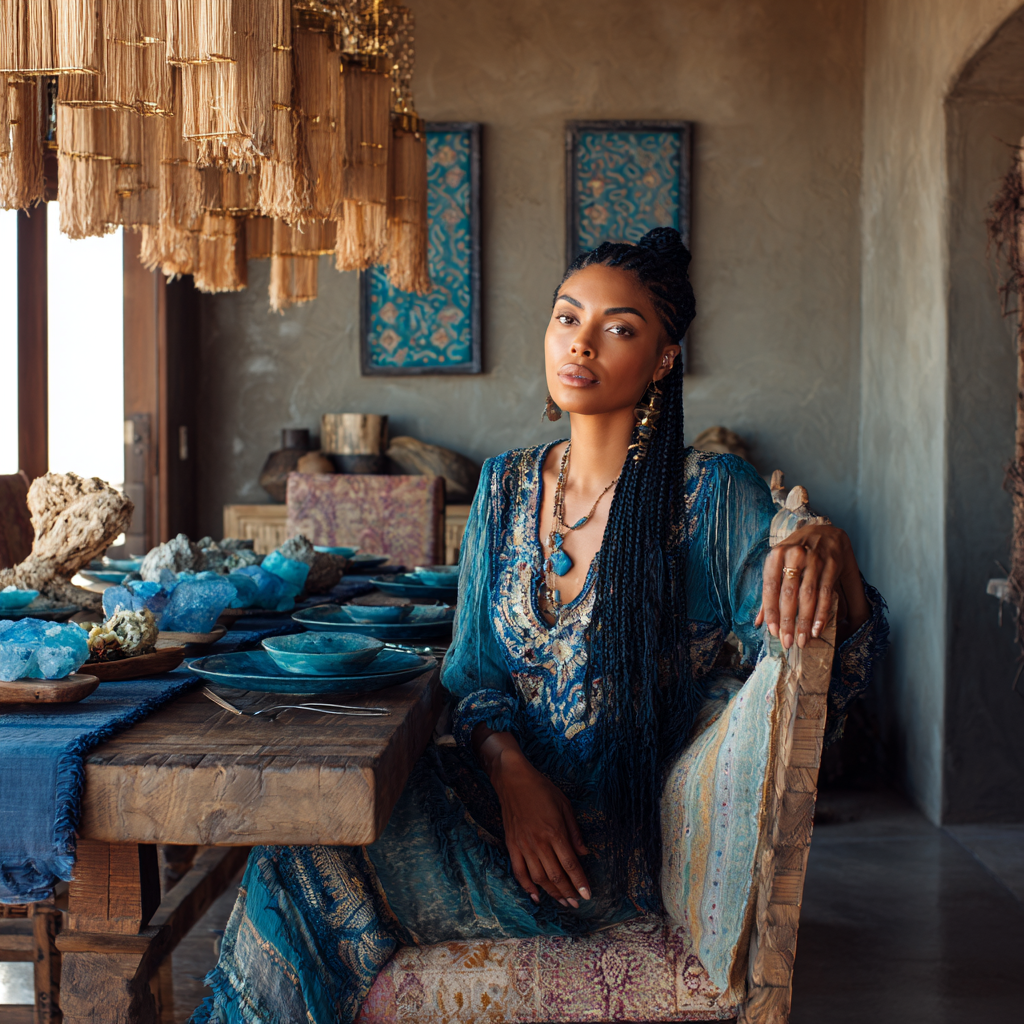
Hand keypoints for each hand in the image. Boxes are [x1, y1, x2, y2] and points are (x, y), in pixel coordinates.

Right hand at [473, 727, 591, 907]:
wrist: (513, 780)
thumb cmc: (542, 789)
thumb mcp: (565, 805)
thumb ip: (574, 832)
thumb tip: (584, 853)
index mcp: (555, 831)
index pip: (570, 864)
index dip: (580, 882)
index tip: (587, 895)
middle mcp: (539, 842)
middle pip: (556, 875)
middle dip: (568, 893)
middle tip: (577, 904)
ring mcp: (523, 845)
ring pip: (539, 877)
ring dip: (552, 893)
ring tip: (563, 903)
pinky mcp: (512, 845)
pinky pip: (519, 871)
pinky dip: (527, 886)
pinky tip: (535, 896)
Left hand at [755, 523, 868, 648]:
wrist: (823, 531)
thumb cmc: (795, 552)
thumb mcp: (777, 565)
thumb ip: (769, 592)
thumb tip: (758, 621)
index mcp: (776, 555)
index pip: (770, 587)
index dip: (771, 611)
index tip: (772, 631)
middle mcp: (794, 556)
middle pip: (789, 594)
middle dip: (788, 621)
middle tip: (787, 642)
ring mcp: (815, 560)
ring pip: (808, 596)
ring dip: (804, 621)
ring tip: (801, 640)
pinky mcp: (832, 566)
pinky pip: (825, 594)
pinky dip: (821, 614)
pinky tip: (816, 629)